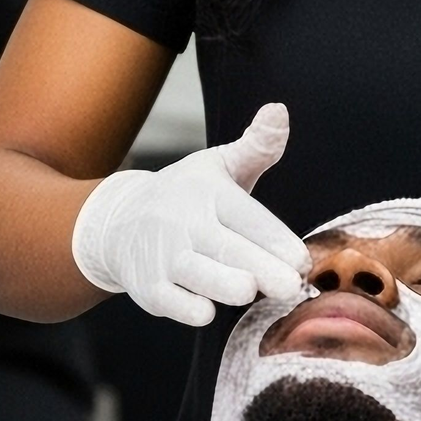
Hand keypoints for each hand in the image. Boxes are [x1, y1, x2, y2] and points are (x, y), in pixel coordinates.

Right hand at [68, 102, 307, 325]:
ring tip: (248, 290)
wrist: (119, 221)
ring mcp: (166, 257)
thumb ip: (257, 147)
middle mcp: (187, 223)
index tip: (301, 260)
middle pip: (229, 249)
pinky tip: (206, 310)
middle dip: (262, 268)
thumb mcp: (219, 166)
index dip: (276, 240)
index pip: (248, 217)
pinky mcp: (150, 288)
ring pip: (200, 275)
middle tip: (291, 285)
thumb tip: (279, 110)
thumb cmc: (186, 197)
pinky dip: (188, 307)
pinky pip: (171, 302)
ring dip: (225, 284)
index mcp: (210, 193)